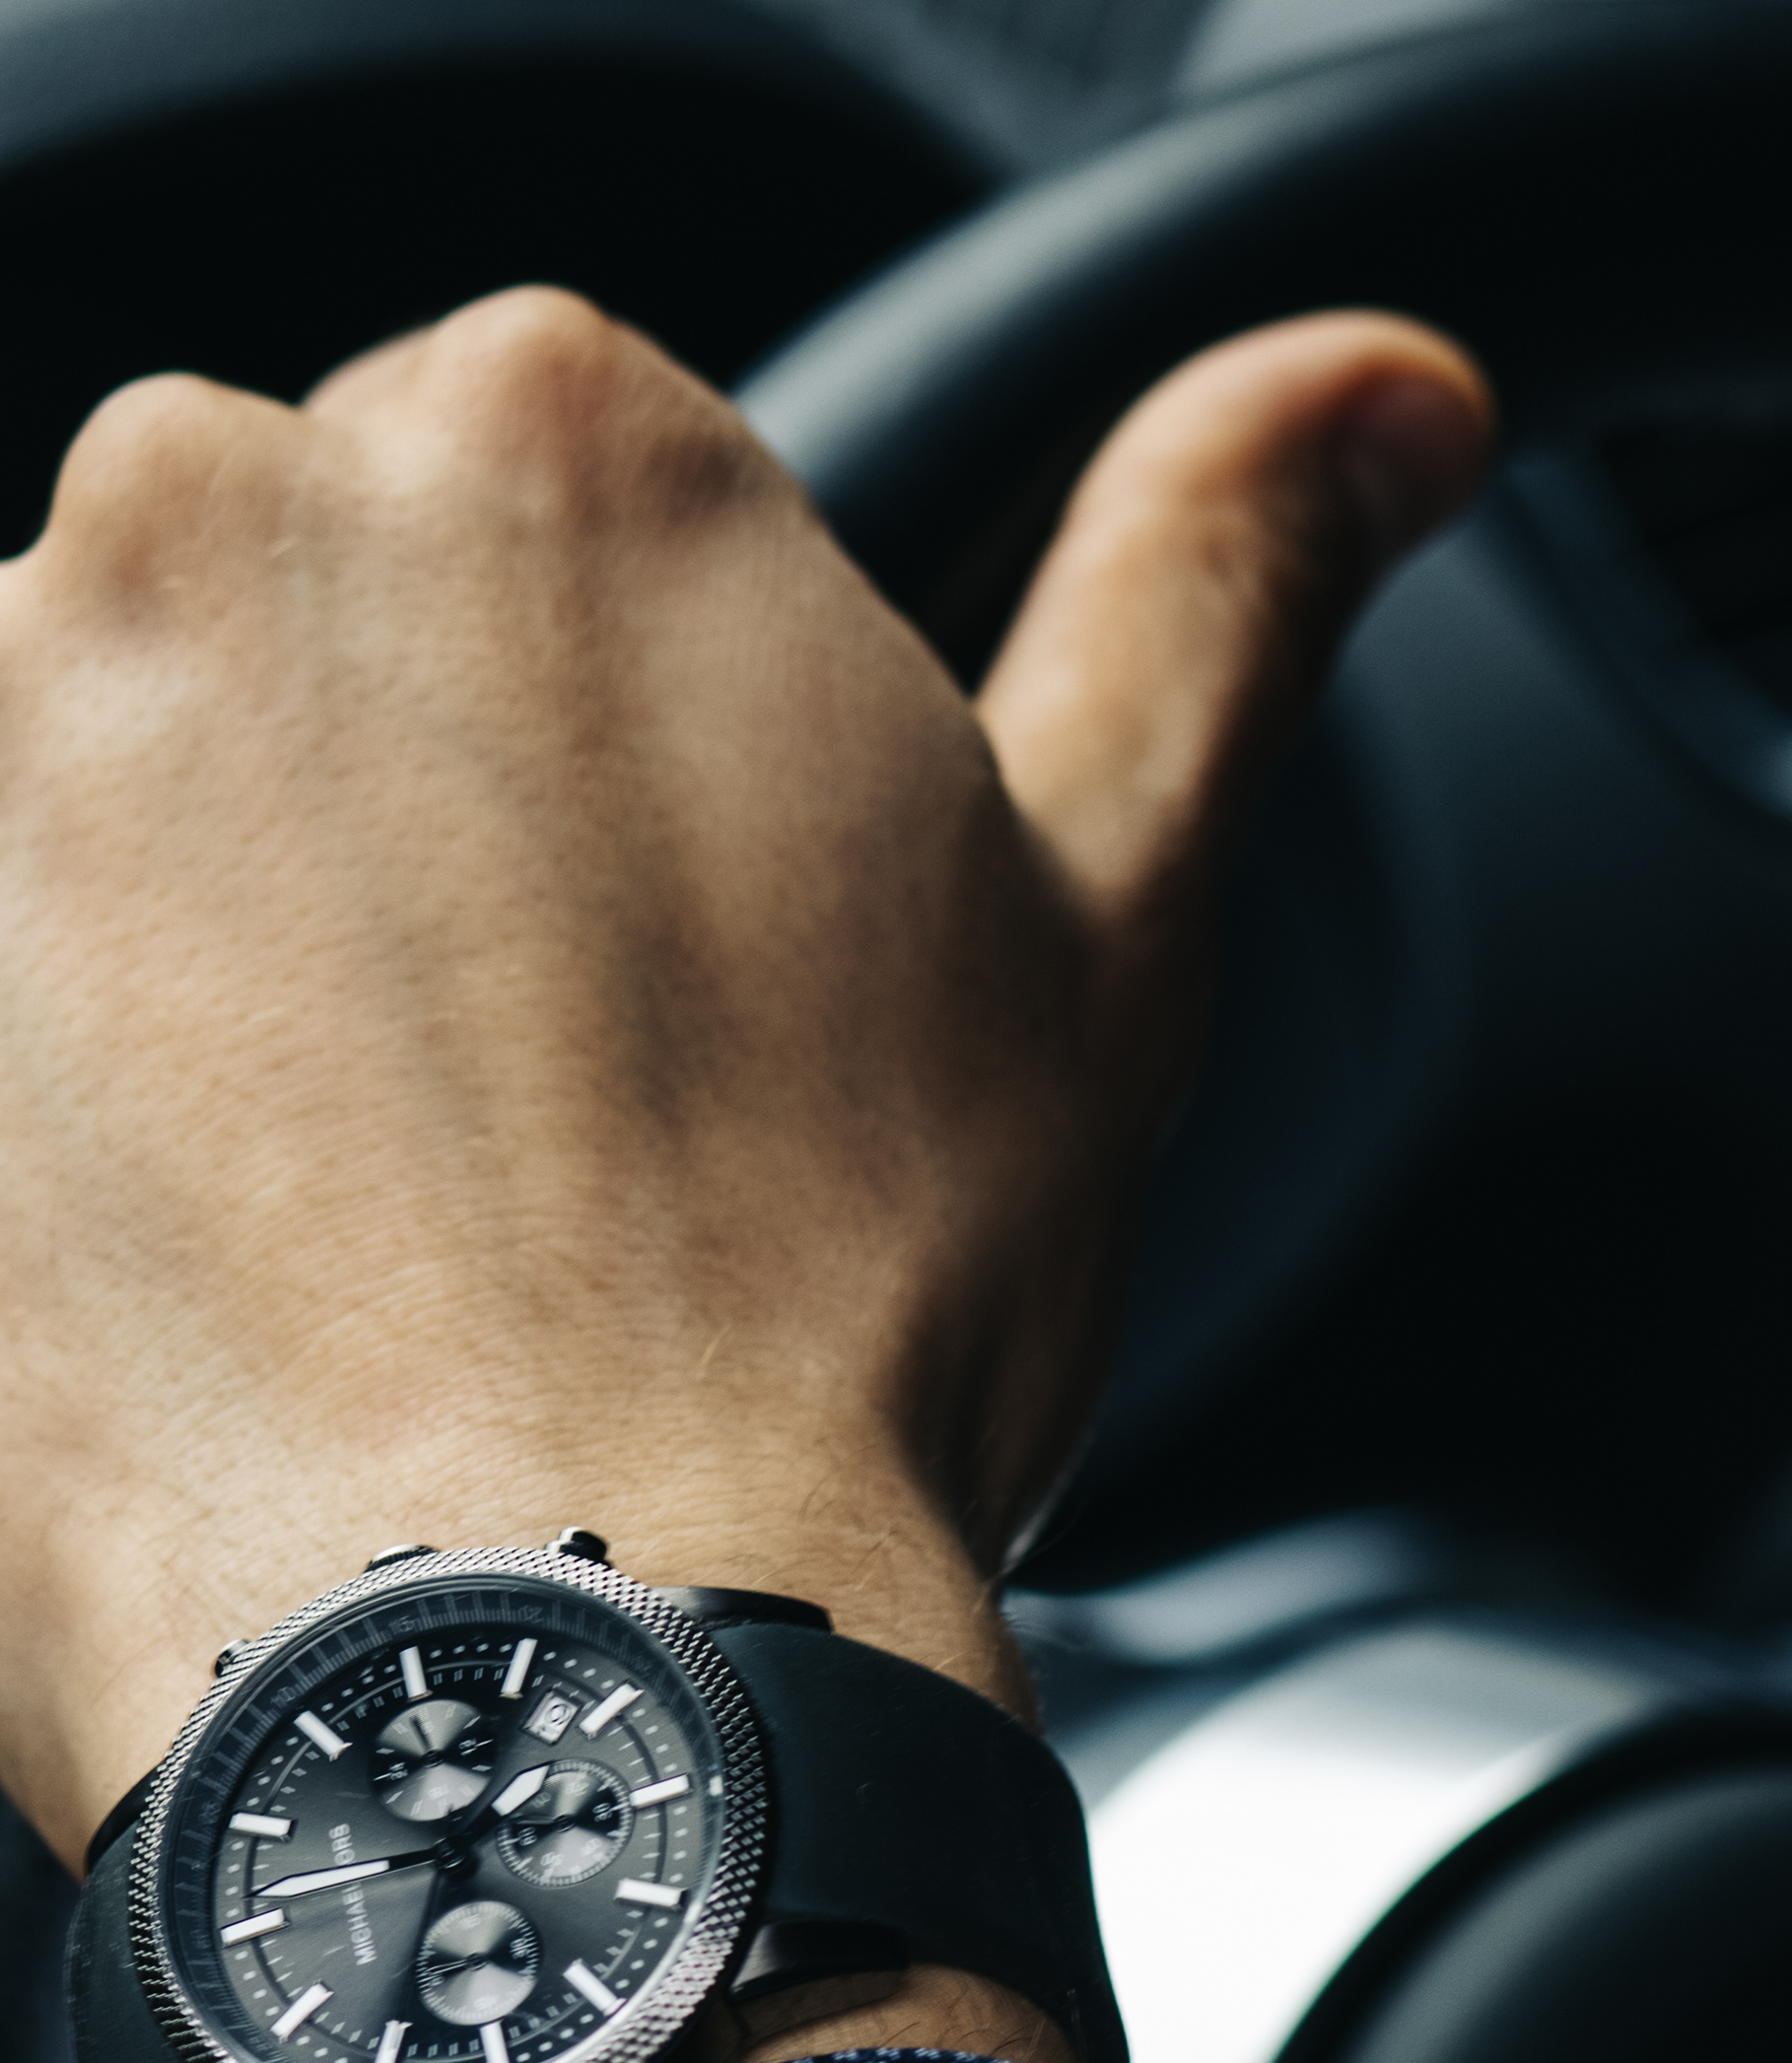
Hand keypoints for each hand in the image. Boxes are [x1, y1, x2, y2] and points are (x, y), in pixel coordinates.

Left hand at [0, 276, 1490, 1860]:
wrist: (553, 1674)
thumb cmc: (828, 1332)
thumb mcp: (1109, 931)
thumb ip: (1222, 588)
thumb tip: (1386, 388)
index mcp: (551, 443)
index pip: (562, 526)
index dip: (637, 784)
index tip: (676, 990)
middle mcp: (211, 504)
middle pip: (307, 635)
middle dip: (394, 850)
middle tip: (533, 1141)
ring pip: (93, 808)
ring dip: (185, 983)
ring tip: (347, 1244)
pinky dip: (47, 1121)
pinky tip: (181, 1278)